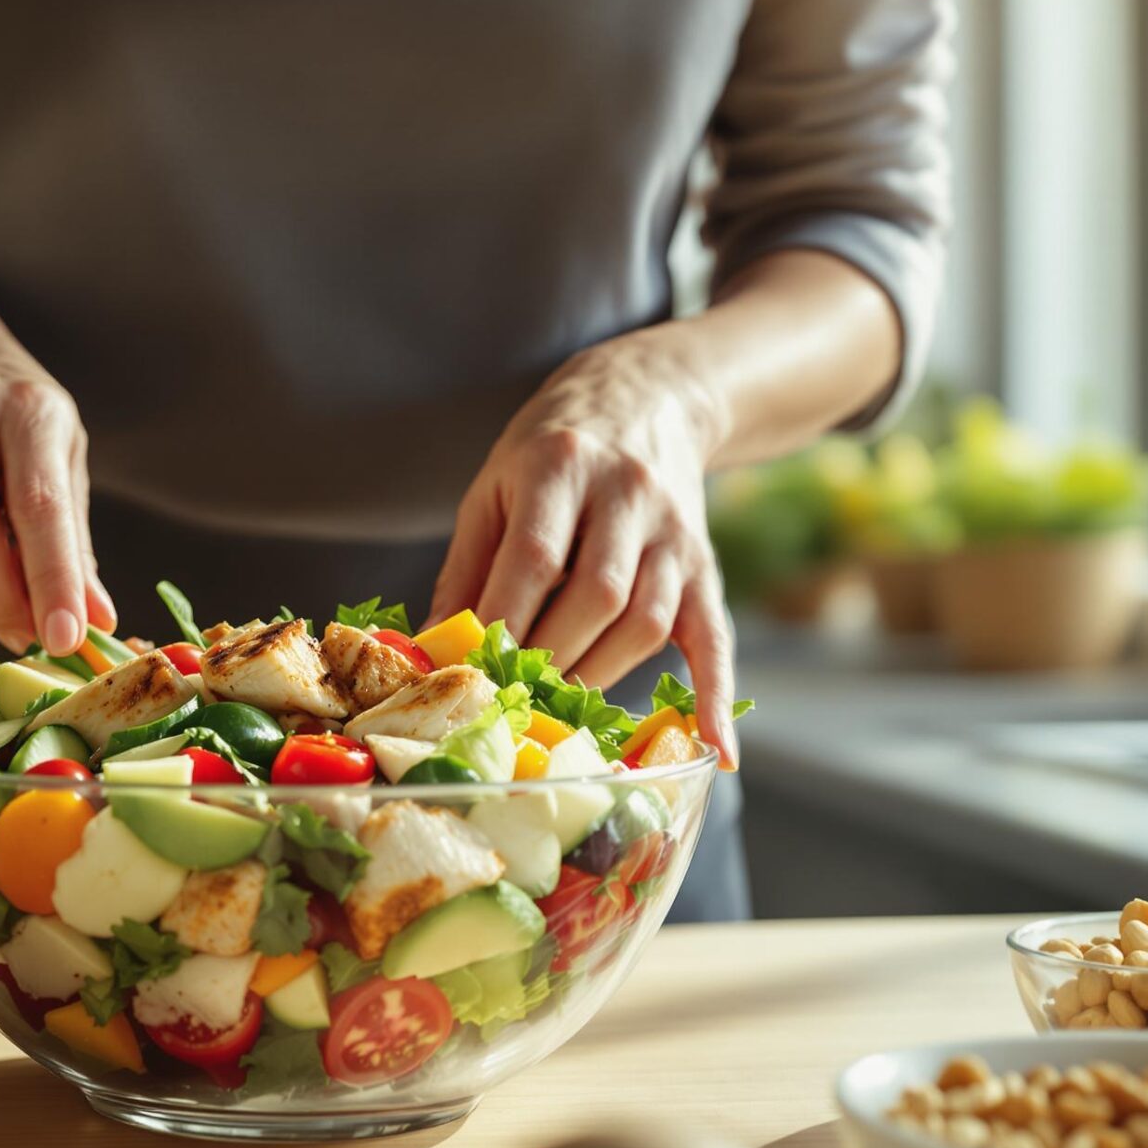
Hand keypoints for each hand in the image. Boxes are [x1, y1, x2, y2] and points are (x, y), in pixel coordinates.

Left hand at [430, 333, 739, 767]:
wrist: (644, 400)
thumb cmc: (548, 454)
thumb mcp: (493, 488)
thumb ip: (465, 568)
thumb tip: (433, 652)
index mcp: (561, 464)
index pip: (535, 558)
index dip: (503, 622)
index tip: (471, 673)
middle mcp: (628, 494)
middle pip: (596, 596)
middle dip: (548, 659)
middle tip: (507, 700)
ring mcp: (674, 531)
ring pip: (645, 621)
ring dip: (597, 676)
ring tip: (554, 708)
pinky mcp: (704, 563)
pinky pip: (714, 636)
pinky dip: (714, 695)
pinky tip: (714, 747)